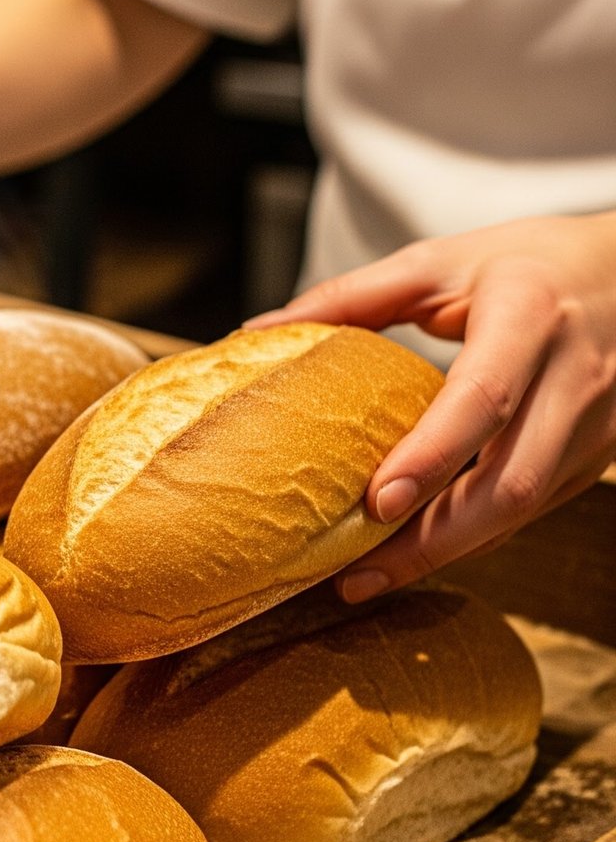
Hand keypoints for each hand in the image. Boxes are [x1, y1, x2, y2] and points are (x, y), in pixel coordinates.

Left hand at [248, 213, 615, 599]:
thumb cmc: (528, 262)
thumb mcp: (441, 261)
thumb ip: (352, 295)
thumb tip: (260, 328)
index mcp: (529, 318)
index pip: (482, 400)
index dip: (430, 458)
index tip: (373, 504)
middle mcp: (575, 379)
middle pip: (509, 482)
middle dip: (431, 539)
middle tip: (354, 575)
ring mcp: (596, 426)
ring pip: (522, 510)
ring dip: (446, 553)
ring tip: (367, 580)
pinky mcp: (597, 457)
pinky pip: (531, 512)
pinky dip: (472, 539)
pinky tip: (416, 555)